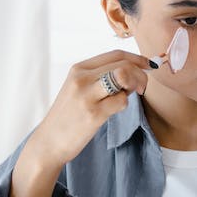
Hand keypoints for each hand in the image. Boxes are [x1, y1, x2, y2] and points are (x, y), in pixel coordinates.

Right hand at [8, 50, 150, 196]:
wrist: (49, 141)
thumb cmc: (68, 116)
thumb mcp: (78, 88)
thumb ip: (101, 77)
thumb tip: (134, 70)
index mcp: (79, 68)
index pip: (116, 54)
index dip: (137, 58)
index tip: (148, 66)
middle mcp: (82, 78)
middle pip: (124, 64)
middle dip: (140, 74)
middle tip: (142, 88)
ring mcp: (87, 96)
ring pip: (124, 78)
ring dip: (134, 87)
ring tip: (125, 97)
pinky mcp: (93, 114)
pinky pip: (122, 102)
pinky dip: (124, 104)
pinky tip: (113, 111)